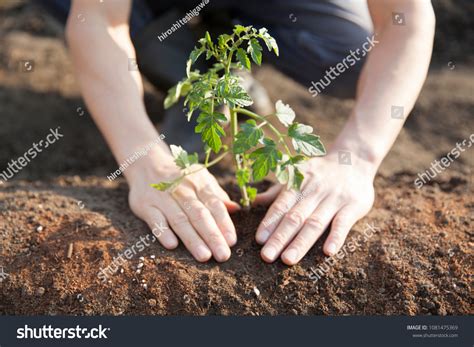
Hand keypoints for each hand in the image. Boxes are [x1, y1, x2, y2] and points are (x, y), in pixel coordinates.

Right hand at [126, 150, 239, 261]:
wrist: (147, 163)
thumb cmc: (181, 177)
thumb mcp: (200, 179)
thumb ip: (217, 195)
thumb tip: (236, 209)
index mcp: (199, 184)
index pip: (214, 205)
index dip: (224, 223)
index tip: (231, 242)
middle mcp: (183, 190)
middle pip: (199, 215)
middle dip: (212, 236)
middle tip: (223, 255)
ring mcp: (163, 197)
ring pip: (179, 220)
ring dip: (192, 239)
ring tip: (204, 256)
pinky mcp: (145, 204)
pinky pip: (154, 219)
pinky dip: (163, 231)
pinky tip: (172, 245)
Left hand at [254, 151, 375, 264]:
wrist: (355, 160)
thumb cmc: (320, 173)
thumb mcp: (297, 175)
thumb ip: (277, 192)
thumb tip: (253, 202)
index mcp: (298, 183)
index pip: (281, 205)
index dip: (270, 222)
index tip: (259, 240)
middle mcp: (314, 190)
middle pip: (295, 217)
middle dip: (280, 238)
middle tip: (267, 256)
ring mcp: (334, 198)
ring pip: (315, 222)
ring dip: (301, 242)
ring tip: (288, 259)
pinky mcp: (353, 205)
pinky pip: (343, 222)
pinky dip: (336, 237)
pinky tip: (328, 252)